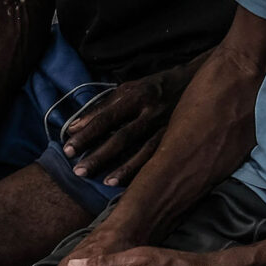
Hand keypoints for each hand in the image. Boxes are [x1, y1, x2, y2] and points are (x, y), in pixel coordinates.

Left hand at [59, 58, 199, 187]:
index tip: (67, 150)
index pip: (106, 117)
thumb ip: (101, 108)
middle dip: (100, 155)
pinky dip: (144, 171)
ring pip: (142, 151)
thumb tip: (73, 127)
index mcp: (136, 96)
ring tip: (104, 182)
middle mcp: (152, 111)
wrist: (197, 81)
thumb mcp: (129, 90)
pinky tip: (130, 184)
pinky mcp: (179, 139)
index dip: (86, 134)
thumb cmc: (154, 88)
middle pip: (122, 137)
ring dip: (123, 168)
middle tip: (78, 171)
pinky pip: (159, 158)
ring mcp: (167, 126)